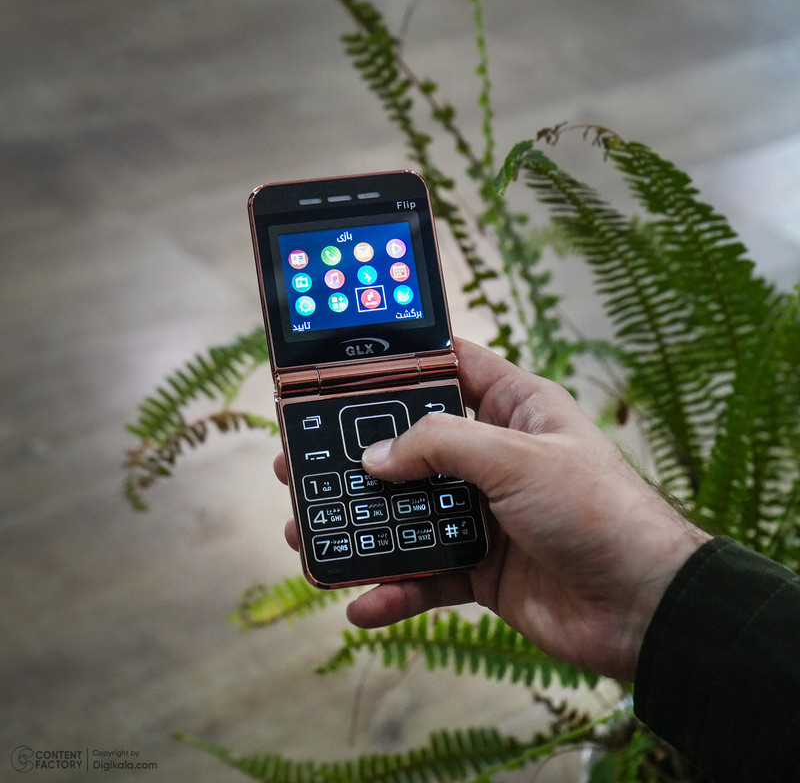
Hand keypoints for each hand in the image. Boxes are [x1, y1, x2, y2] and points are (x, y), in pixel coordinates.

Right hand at [273, 338, 708, 679]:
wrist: (645, 609)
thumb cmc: (600, 512)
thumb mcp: (517, 459)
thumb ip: (440, 447)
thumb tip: (376, 458)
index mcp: (514, 410)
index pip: (450, 368)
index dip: (400, 366)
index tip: (343, 371)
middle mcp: (494, 457)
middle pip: (411, 447)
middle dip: (356, 457)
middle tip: (300, 462)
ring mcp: (485, 513)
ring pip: (408, 512)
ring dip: (361, 525)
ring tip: (306, 531)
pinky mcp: (482, 568)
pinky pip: (427, 574)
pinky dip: (395, 588)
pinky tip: (363, 601)